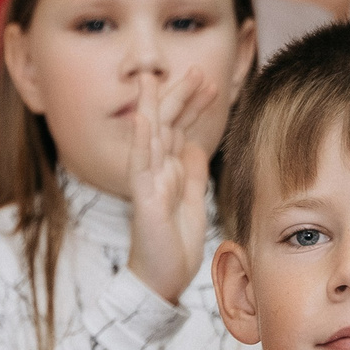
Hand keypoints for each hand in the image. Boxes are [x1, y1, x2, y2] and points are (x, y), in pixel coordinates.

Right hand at [125, 67, 218, 303]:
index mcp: (169, 171)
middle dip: (178, 96)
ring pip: (150, 139)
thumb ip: (193, 172)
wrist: (163, 279)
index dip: (193, 104)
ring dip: (154, 108)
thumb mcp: (192, 200)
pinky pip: (140, 168)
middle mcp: (156, 172)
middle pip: (165, 125)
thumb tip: (195, 145)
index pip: (179, 128)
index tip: (209, 82)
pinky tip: (144, 120)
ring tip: (154, 80)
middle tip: (195, 70)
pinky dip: (142, 143)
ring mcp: (148, 184)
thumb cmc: (174, 244)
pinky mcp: (144, 201)